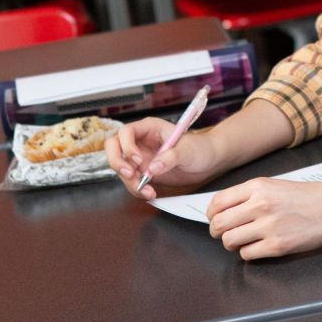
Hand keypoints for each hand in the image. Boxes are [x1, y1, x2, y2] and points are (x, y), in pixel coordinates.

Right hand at [105, 117, 222, 199]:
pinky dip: (137, 189)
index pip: (126, 132)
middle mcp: (141, 141)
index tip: (138, 160)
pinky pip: (131, 181)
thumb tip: (152, 168)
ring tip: (146, 190)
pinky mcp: (144, 172)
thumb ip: (170, 157)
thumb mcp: (187, 150)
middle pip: (114, 147)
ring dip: (129, 181)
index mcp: (149, 128)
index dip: (127, 146)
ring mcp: (140, 157)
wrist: (207, 162)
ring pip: (121, 167)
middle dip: (117, 162)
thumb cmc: (199, 148)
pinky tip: (149, 193)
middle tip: (130, 174)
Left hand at [206, 178, 321, 259]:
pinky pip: (247, 254)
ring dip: (232, 243)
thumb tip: (223, 209)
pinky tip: (258, 246)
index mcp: (258, 187)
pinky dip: (249, 252)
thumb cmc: (307, 196)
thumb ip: (248, 195)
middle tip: (224, 233)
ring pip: (230, 241)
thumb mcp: (274, 185)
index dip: (211, 214)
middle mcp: (260, 205)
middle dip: (217, 232)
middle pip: (219, 224)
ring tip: (244, 239)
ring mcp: (269, 226)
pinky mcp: (277, 246)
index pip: (218, 202)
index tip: (214, 219)